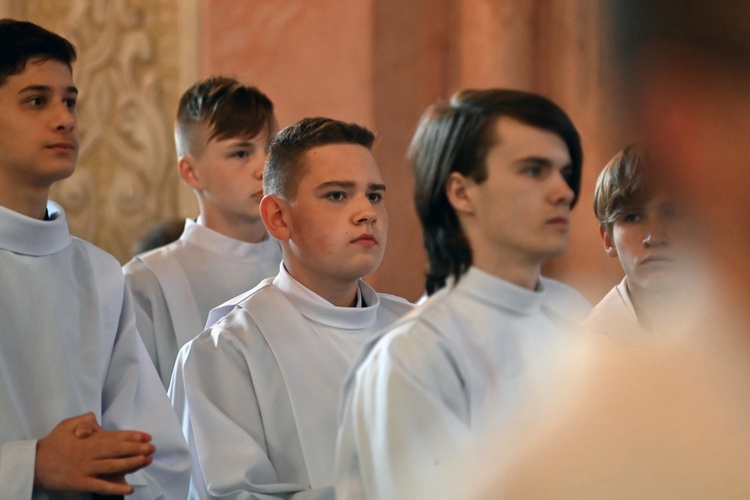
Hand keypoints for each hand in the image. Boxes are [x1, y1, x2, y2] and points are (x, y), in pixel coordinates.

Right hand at [34, 412, 154, 494]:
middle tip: (152, 448)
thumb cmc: (53, 443)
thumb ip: (85, 421)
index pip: (114, 436)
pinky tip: (128, 488)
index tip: (147, 436)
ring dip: (131, 464)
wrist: (33, 463)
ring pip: (112, 466)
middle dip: (137, 449)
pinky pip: (100, 486)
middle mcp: (89, 453)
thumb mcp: (67, 425)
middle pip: (117, 450)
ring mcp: (85, 469)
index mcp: (88, 440)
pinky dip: (115, 487)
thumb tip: (96, 422)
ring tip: (146, 461)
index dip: (132, 436)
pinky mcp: (80, 483)